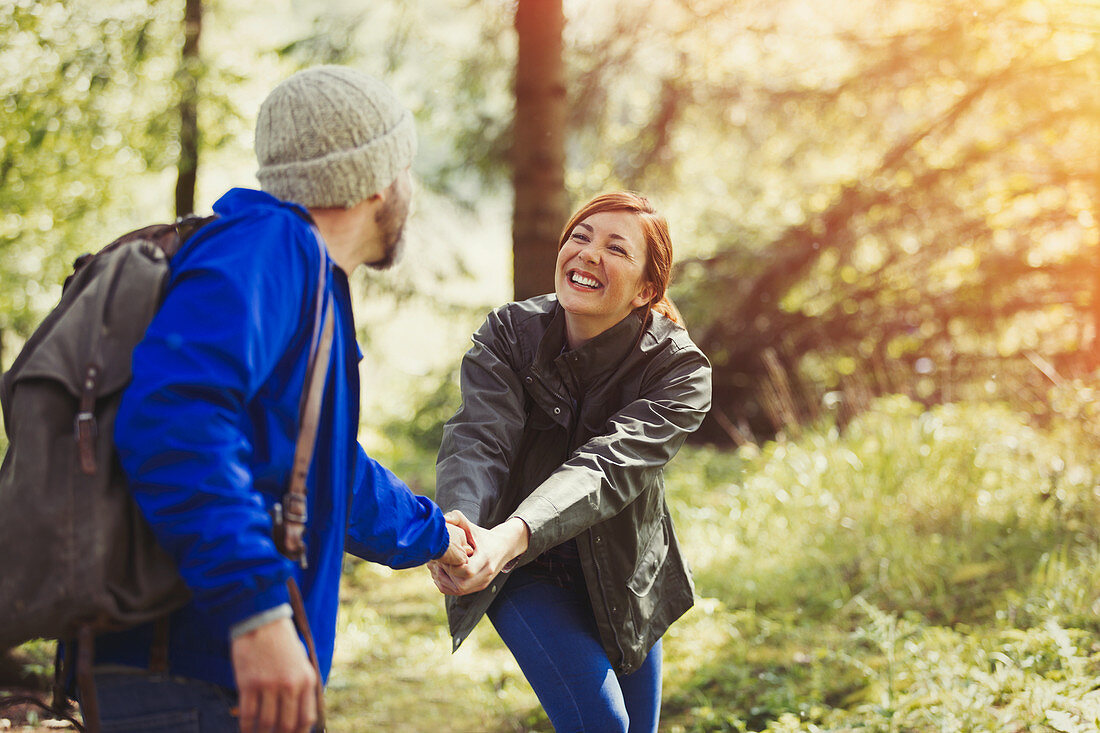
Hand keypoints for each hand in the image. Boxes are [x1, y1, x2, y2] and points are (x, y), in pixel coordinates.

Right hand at [231, 615, 317, 732]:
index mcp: (307, 680)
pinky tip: (245, 730)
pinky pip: (247, 714)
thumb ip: (302, 688)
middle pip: (286, 725)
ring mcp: (268, 684)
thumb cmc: (282, 643)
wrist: (262, 621)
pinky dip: (245, 727)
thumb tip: (300, 719)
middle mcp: (290, 684)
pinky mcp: (248, 683)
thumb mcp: (302, 663)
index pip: (306, 719)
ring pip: (266, 723)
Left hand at [428, 512, 528, 595]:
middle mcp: (486, 573)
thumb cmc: (483, 536)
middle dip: (444, 574)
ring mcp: (482, 583)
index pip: (467, 570)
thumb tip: (442, 519)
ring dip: (443, 580)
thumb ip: (456, 518)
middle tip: (436, 561)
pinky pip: (458, 592)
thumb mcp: (471, 525)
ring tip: (436, 567)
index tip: (445, 554)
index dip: (452, 565)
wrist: (503, 547)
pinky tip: (440, 573)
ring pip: (458, 591)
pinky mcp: (478, 587)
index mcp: (486, 557)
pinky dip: (446, 585)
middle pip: (461, 584)